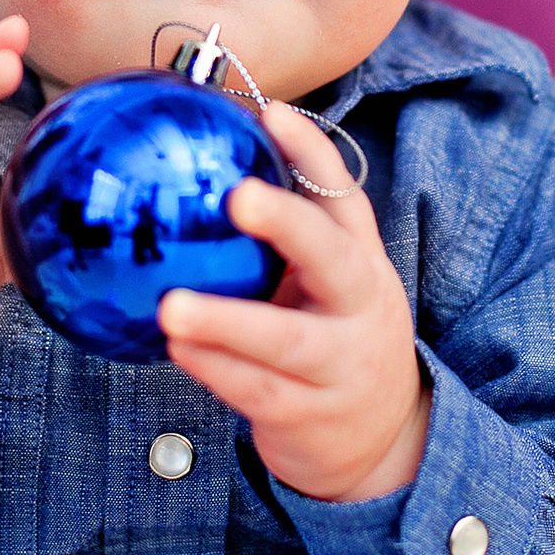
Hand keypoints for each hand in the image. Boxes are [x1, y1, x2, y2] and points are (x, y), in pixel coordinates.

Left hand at [159, 102, 429, 501]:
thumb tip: (197, 172)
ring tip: (172, 305)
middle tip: (238, 197)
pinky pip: (257, 390)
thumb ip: (282, 241)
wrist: (382, 440)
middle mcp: (360, 305)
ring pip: (285, 340)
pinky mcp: (310, 415)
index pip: (344, 197)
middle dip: (287, 224)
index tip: (271, 114)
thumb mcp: (325, 285)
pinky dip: (214, 368)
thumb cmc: (331, 339)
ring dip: (227, 321)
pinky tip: (175, 348)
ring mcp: (340, 364)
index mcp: (361, 261)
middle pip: (331, 256)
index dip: (312, 153)